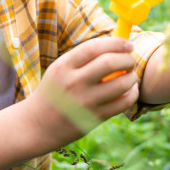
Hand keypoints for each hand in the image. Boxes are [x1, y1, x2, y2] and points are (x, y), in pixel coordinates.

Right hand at [26, 36, 139, 150]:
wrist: (36, 126)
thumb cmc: (54, 92)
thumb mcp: (60, 70)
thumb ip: (84, 58)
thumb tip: (116, 45)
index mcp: (64, 66)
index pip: (94, 47)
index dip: (116, 43)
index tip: (128, 44)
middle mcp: (73, 83)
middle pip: (110, 62)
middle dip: (127, 59)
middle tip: (130, 60)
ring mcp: (84, 102)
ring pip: (121, 84)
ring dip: (132, 77)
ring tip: (131, 76)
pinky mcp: (94, 119)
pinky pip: (122, 103)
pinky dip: (132, 94)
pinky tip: (130, 91)